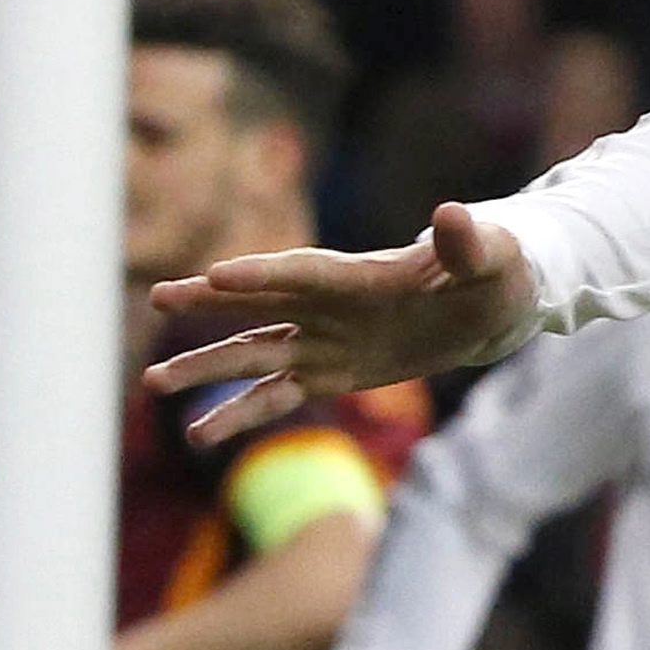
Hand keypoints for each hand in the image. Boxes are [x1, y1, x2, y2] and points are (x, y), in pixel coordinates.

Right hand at [145, 202, 535, 447]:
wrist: (489, 305)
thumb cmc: (494, 271)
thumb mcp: (494, 258)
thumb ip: (468, 244)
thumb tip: (452, 214)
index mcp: (362, 274)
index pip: (306, 272)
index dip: (265, 274)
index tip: (218, 275)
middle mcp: (331, 305)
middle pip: (260, 303)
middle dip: (211, 303)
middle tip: (157, 298)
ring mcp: (325, 339)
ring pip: (255, 355)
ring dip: (207, 367)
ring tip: (154, 382)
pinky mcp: (331, 373)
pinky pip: (277, 395)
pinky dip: (241, 414)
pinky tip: (197, 435)